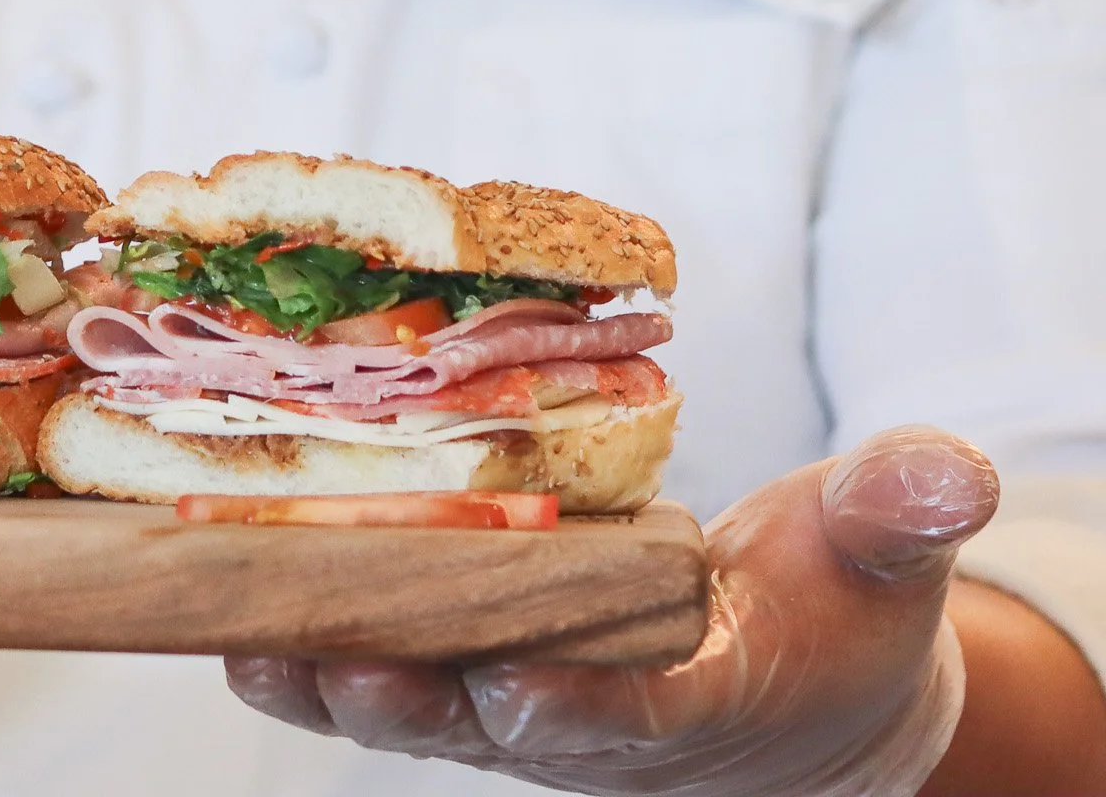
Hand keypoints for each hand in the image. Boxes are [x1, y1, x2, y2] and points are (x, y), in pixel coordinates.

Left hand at [227, 426, 999, 796]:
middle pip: (486, 716)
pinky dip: (308, 647)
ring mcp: (515, 701)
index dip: (576, 701)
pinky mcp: (467, 671)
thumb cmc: (837, 612)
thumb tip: (949, 466)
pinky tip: (233, 610)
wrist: (799, 681)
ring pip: (409, 701)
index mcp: (700, 700)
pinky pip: (379, 667)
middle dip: (408, 686)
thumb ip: (897, 515)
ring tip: (240, 628)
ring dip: (326, 670)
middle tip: (330, 647)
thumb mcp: (879, 560)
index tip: (519, 677)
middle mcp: (590, 717)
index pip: (631, 713)